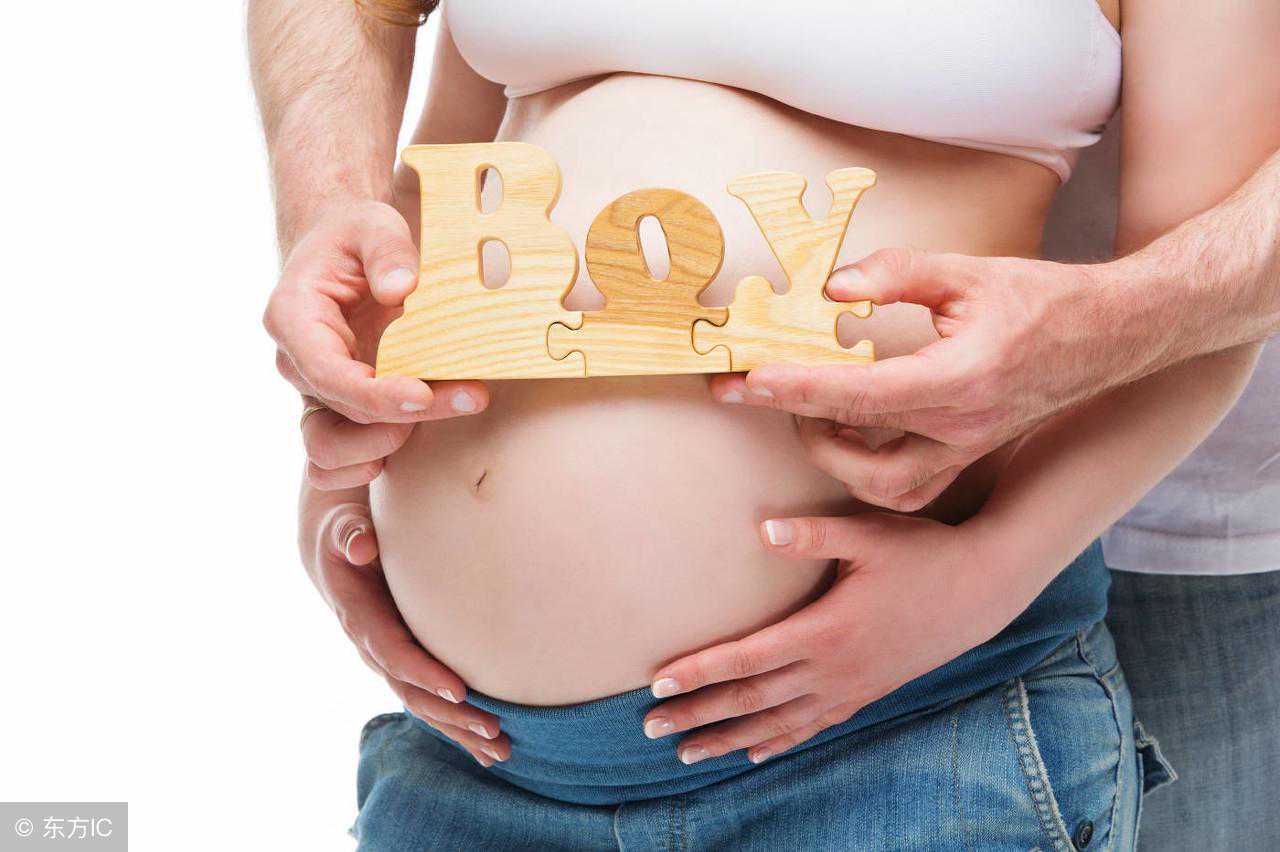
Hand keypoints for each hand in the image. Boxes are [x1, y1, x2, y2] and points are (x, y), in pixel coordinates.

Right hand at [265, 199, 487, 426]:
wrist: (343, 252)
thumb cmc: (354, 237)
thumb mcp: (373, 223)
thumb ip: (387, 251)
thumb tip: (401, 289)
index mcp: (293, 318)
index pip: (327, 371)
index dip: (375, 393)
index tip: (423, 396)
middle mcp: (297, 361)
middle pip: (347, 409)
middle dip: (408, 412)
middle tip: (471, 395)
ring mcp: (318, 387)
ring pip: (344, 440)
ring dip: (396, 438)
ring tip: (458, 404)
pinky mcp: (344, 401)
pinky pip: (353, 443)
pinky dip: (387, 445)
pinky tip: (431, 426)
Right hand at [300, 485, 509, 766]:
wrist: (334, 551)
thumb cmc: (347, 530)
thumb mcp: (343, 527)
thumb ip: (352, 535)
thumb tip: (361, 546)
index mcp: (359, 616)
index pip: (393, 652)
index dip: (424, 673)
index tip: (459, 689)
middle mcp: (372, 647)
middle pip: (412, 691)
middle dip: (451, 714)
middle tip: (493, 729)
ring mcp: (388, 660)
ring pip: (422, 705)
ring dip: (459, 730)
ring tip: (500, 750)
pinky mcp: (404, 663)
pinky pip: (429, 701)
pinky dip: (457, 726)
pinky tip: (487, 749)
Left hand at [643, 512, 1042, 764]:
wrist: (983, 591)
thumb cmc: (923, 554)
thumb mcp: (868, 535)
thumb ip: (812, 534)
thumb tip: (759, 529)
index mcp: (825, 630)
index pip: (747, 657)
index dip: (700, 670)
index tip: (658, 682)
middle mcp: (832, 669)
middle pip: (751, 699)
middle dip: (697, 714)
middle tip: (649, 727)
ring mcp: (850, 687)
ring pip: (777, 722)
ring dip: (728, 738)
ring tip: (686, 753)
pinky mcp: (866, 693)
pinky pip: (813, 726)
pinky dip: (779, 740)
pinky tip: (754, 752)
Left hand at [709, 248, 1138, 510]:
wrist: (1111, 336)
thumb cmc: (1043, 300)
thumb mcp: (968, 273)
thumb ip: (897, 273)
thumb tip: (833, 287)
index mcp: (957, 380)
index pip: (855, 392)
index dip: (792, 387)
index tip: (745, 380)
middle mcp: (958, 429)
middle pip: (854, 444)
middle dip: (793, 420)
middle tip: (756, 388)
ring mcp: (964, 451)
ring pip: (879, 484)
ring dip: (831, 457)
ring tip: (804, 413)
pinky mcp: (966, 456)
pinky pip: (907, 486)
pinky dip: (867, 473)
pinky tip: (846, 435)